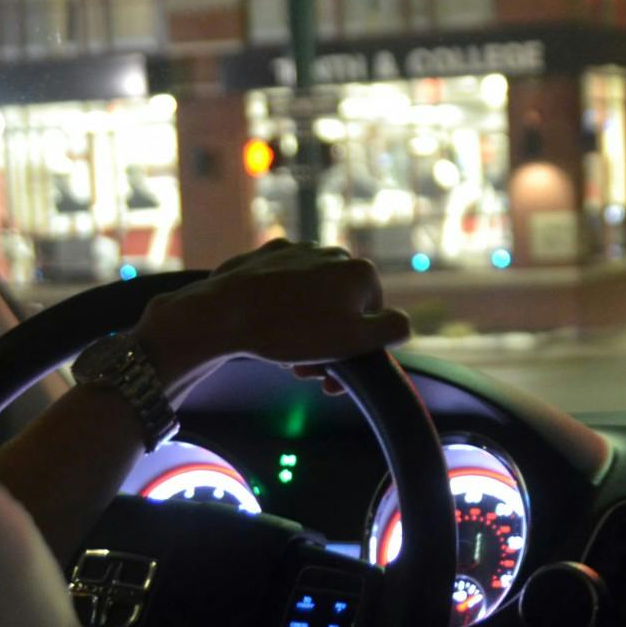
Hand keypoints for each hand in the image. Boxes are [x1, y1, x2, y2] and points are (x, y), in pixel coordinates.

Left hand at [130, 240, 410, 394]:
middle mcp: (332, 253)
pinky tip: (266, 328)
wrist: (223, 314)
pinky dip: (281, 309)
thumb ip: (391, 329)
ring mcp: (297, 251)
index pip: (374, 318)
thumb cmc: (291, 330)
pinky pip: (284, 288)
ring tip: (286, 354)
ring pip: (313, 297)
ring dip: (307, 328)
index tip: (332, 376)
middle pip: (343, 307)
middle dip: (330, 342)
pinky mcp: (264, 256)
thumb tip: (403, 324)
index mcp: (359, 271)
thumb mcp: (354, 339)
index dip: (357, 350)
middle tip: (306, 371)